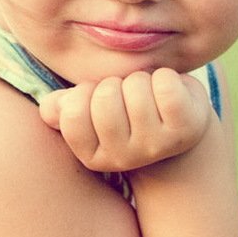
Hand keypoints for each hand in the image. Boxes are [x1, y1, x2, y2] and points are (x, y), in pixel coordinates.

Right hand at [38, 68, 213, 172]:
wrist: (176, 123)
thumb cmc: (126, 112)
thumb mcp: (89, 111)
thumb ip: (61, 108)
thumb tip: (51, 109)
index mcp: (93, 157)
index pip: (73, 112)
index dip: (85, 93)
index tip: (98, 98)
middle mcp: (124, 159)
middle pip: (105, 97)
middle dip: (115, 84)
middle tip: (128, 96)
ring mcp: (157, 147)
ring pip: (135, 87)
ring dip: (141, 80)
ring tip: (149, 95)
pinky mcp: (185, 130)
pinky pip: (165, 85)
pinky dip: (166, 77)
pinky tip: (170, 92)